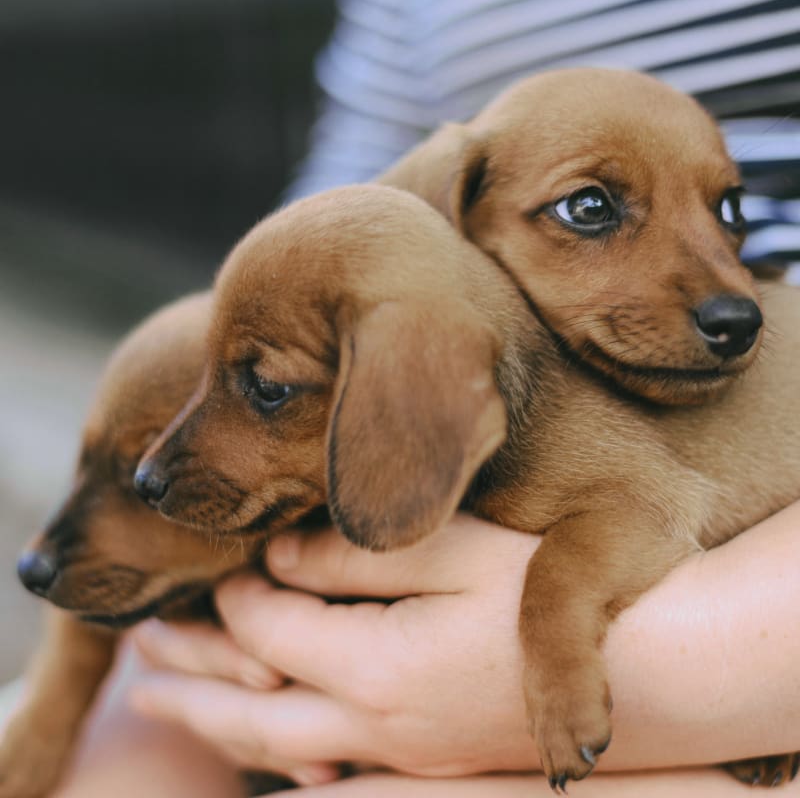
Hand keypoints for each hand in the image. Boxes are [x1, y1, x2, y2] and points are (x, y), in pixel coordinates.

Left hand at [131, 504, 799, 777]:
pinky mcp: (430, 761)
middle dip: (188, 680)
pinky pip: (328, 770)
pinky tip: (269, 743)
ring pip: (279, 750)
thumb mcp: (454, 552)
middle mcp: (377, 726)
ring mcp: (404, 755)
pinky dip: (277, 753)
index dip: (230, 596)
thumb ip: (355, 558)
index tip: (211, 565)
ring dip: (219, 720)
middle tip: (136, 656)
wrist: (649, 670)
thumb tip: (275, 559)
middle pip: (251, 710)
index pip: (267, 631)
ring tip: (168, 701)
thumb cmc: (551, 591)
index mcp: (376, 667)